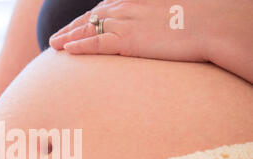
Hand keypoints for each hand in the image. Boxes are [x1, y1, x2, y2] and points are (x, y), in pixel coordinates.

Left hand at [49, 0, 206, 61]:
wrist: (207, 25)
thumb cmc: (191, 21)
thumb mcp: (165, 15)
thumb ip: (148, 21)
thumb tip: (145, 32)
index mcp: (133, 3)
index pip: (100, 11)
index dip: (83, 22)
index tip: (72, 29)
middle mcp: (125, 10)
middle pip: (88, 19)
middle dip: (70, 29)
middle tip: (54, 39)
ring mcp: (126, 24)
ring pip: (88, 31)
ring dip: (68, 38)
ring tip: (53, 46)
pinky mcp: (129, 40)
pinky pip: (98, 44)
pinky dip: (82, 46)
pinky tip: (68, 51)